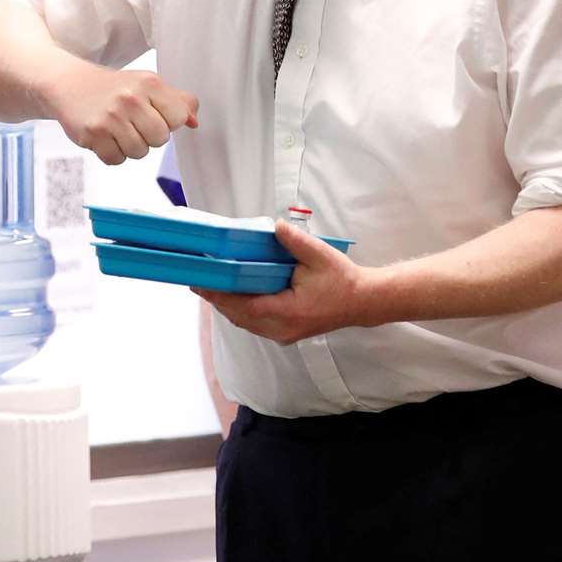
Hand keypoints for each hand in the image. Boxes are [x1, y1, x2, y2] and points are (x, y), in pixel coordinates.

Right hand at [51, 65, 197, 164]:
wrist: (68, 84)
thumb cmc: (112, 88)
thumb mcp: (146, 84)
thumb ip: (176, 101)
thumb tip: (194, 122)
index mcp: (149, 83)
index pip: (178, 118)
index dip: (167, 121)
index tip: (153, 114)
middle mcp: (130, 98)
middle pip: (160, 139)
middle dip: (149, 136)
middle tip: (133, 123)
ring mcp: (110, 117)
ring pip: (139, 152)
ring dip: (130, 146)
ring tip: (118, 129)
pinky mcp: (92, 134)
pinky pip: (116, 160)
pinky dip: (112, 153)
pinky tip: (105, 137)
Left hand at [193, 222, 377, 344]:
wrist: (362, 301)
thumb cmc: (342, 280)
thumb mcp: (319, 255)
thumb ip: (294, 241)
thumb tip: (275, 227)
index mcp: (288, 312)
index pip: (244, 307)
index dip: (219, 296)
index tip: (200, 284)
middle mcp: (282, 328)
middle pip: (238, 317)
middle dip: (217, 299)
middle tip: (198, 280)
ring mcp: (283, 334)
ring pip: (245, 322)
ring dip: (227, 306)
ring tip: (210, 286)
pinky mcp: (285, 333)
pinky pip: (255, 324)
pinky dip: (241, 310)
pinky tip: (233, 295)